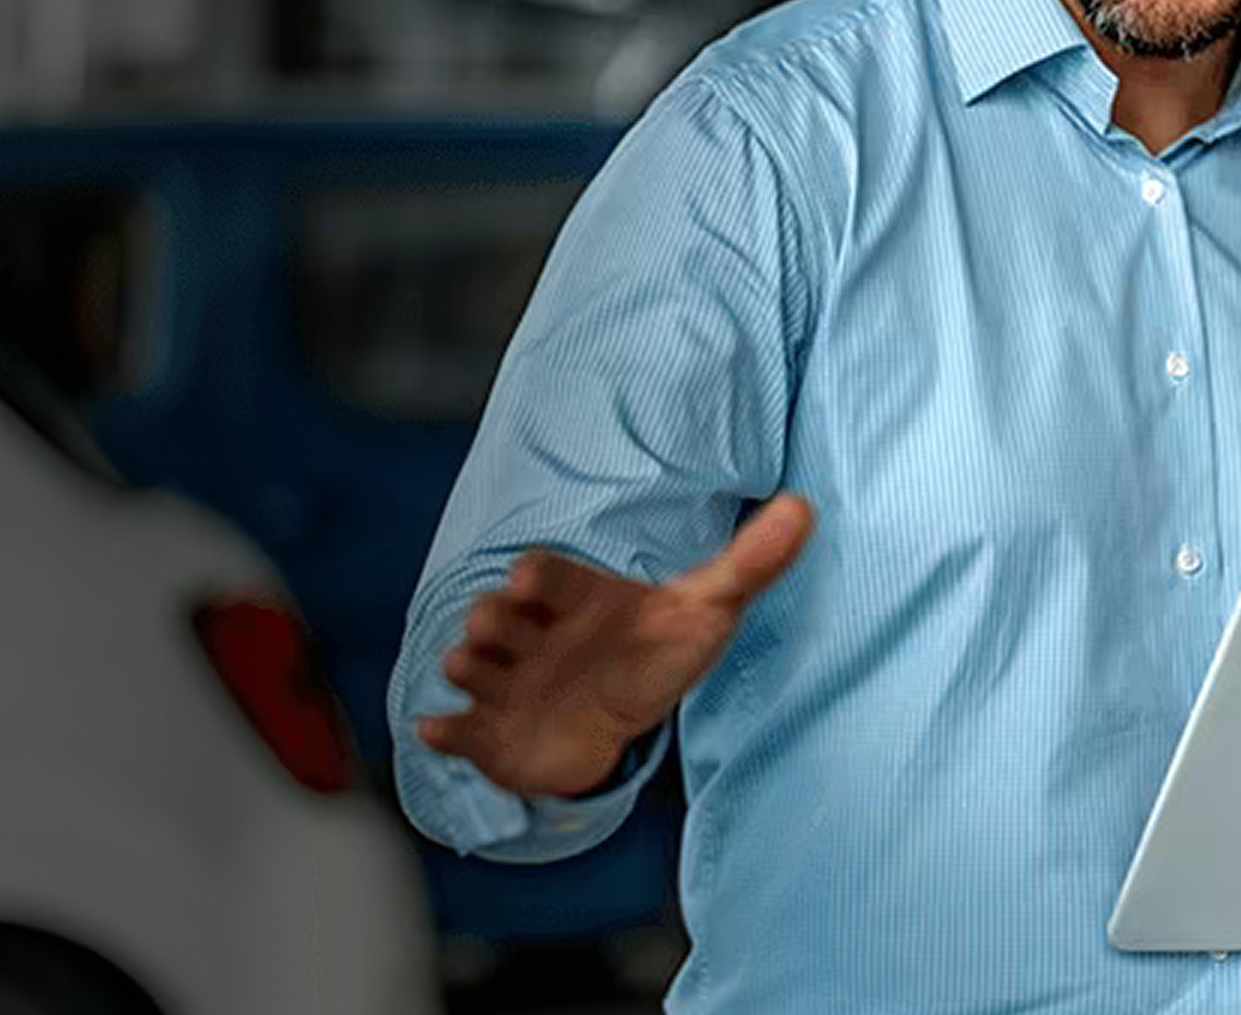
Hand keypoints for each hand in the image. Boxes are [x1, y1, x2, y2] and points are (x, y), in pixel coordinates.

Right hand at [412, 495, 812, 795]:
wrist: (613, 719)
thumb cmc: (654, 652)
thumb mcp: (706, 610)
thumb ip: (749, 562)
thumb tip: (804, 508)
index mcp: (573, 598)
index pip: (546, 574)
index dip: (537, 577)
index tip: (530, 578)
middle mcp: (530, 635)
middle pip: (495, 618)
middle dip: (491, 623)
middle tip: (492, 631)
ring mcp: (506, 684)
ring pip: (471, 668)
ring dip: (466, 668)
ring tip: (468, 670)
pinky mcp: (492, 732)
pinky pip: (457, 732)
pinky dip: (443, 733)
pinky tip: (436, 732)